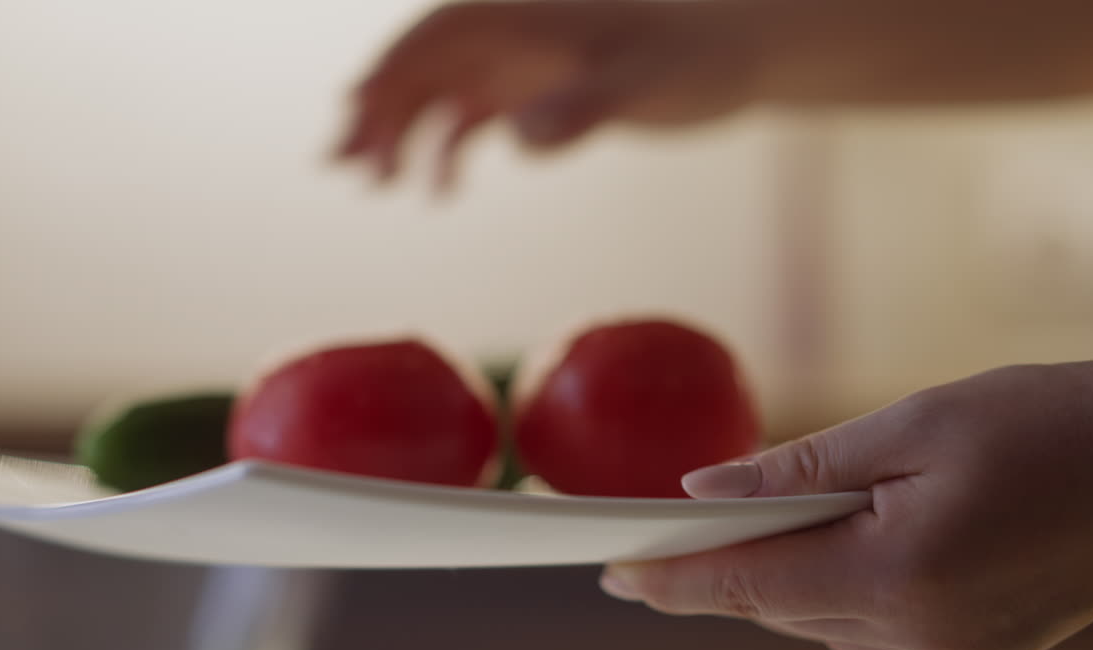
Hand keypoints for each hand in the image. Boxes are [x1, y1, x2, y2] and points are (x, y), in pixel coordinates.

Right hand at [336, 0, 1092, 187]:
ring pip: (444, 85)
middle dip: (379, 108)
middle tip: (343, 167)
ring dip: (404, 129)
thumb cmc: (703, 53)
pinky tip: (442, 189)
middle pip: (425, 60)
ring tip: (377, 184)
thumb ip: (585, 106)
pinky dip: (450, 144)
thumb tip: (517, 137)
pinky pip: (478, 109)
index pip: (436, 38)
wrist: (749, 43)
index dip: (387, 77)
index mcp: (525, 13)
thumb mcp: (648, 83)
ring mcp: (526, 53)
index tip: (350, 124)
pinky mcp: (544, 79)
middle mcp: (515, 27)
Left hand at [600, 361, 1092, 649]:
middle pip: (781, 610)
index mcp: (900, 576)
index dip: (672, 580)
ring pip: (822, 624)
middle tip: (656, 540)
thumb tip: (707, 492)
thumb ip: (799, 467)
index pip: (750, 588)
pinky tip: (828, 549)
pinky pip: (871, 630)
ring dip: (778, 582)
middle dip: (719, 574)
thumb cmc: (1049, 424)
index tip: (612, 571)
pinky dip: (834, 592)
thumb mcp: (914, 424)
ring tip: (738, 535)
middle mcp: (923, 635)